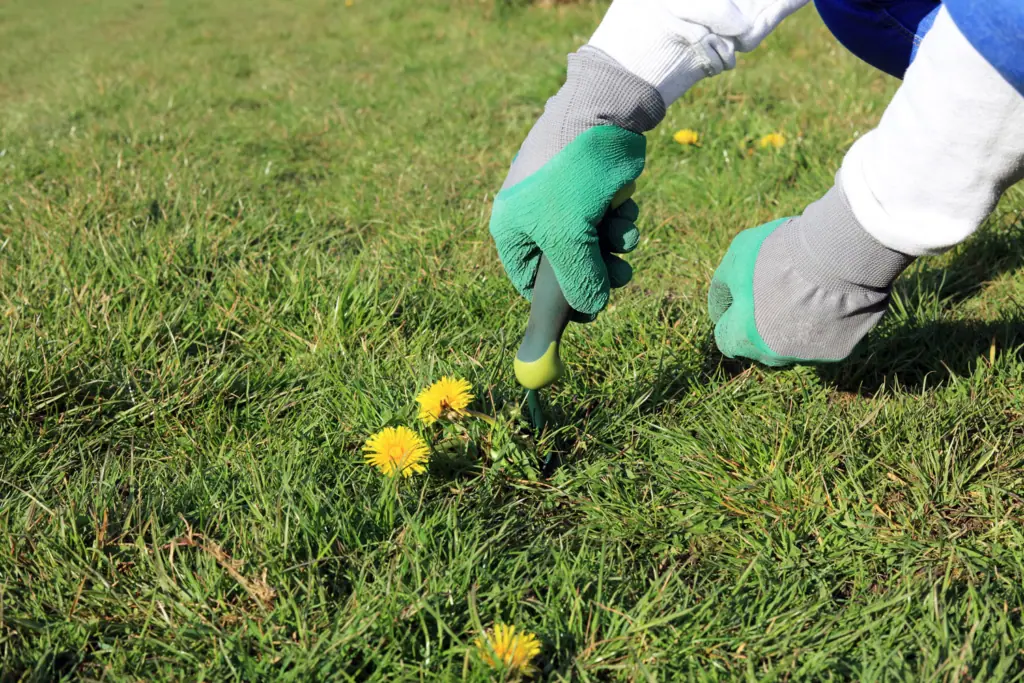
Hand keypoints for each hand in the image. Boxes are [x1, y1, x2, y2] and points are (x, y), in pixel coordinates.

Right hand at [489, 47, 663, 320]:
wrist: (601, 112)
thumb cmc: (572, 177)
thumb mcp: (570, 238)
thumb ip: (579, 281)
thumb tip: (591, 307)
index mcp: (511, 230)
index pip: (529, 283)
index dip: (559, 300)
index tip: (588, 309)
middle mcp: (533, 218)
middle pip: (569, 267)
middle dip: (598, 271)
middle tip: (620, 274)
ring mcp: (563, 202)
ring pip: (594, 246)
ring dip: (615, 244)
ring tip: (622, 229)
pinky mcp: (591, 189)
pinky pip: (607, 221)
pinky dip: (620, 219)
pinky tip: (625, 206)